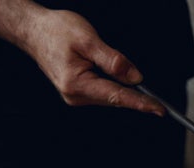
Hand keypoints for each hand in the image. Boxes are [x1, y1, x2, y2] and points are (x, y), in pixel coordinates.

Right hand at [20, 8, 164, 114]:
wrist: (33, 30)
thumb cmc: (56, 31)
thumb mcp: (88, 40)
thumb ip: (114, 61)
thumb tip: (135, 77)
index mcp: (77, 84)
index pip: (117, 96)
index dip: (141, 103)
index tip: (159, 110)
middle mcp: (76, 96)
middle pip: (116, 99)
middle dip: (136, 96)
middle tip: (157, 102)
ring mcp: (76, 96)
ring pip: (111, 96)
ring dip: (122, 87)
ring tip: (110, 66)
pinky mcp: (79, 92)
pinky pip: (104, 91)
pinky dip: (114, 85)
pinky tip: (110, 73)